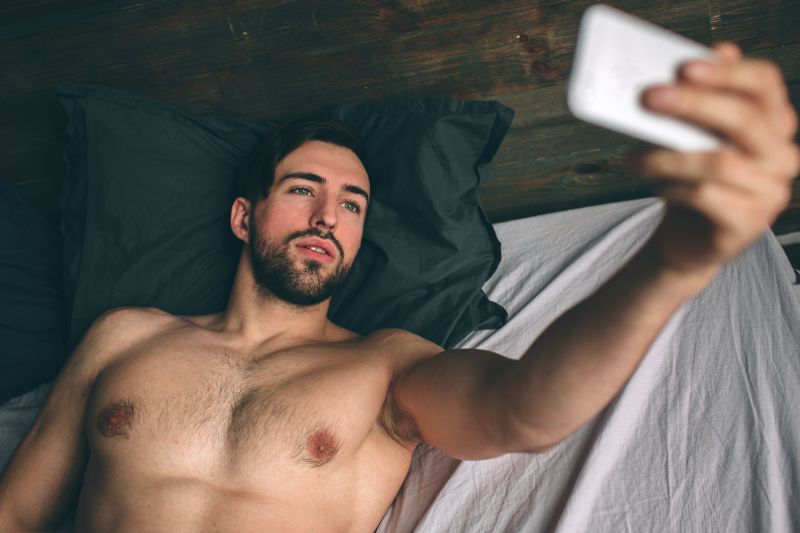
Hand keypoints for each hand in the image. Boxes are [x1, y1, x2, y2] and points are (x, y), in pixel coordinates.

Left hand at [635, 42, 799, 281]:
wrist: (687, 238)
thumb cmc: (691, 178)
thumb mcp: (692, 137)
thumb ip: (698, 100)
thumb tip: (703, 59)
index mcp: (774, 122)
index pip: (764, 83)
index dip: (727, 72)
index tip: (684, 67)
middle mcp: (781, 154)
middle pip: (744, 119)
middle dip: (693, 104)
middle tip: (649, 98)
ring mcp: (770, 191)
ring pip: (721, 163)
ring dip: (669, 157)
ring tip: (635, 160)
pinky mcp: (749, 223)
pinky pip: (709, 197)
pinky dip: (675, 189)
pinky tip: (658, 187)